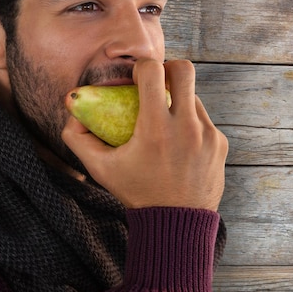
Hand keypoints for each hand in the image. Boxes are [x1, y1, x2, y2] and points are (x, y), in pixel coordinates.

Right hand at [62, 59, 227, 210]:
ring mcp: (208, 134)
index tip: (137, 78)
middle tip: (158, 83)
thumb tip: (71, 113)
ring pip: (194, 97)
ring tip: (165, 121)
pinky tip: (180, 144)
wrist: (176, 224)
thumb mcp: (101, 169)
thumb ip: (78, 139)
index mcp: (156, 128)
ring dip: (179, 101)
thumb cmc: (136, 193)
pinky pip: (205, 120)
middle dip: (169, 68)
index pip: (153, 71)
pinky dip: (190, 123)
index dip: (142, 67)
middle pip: (184, 69)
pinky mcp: (220, 144)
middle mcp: (187, 126)